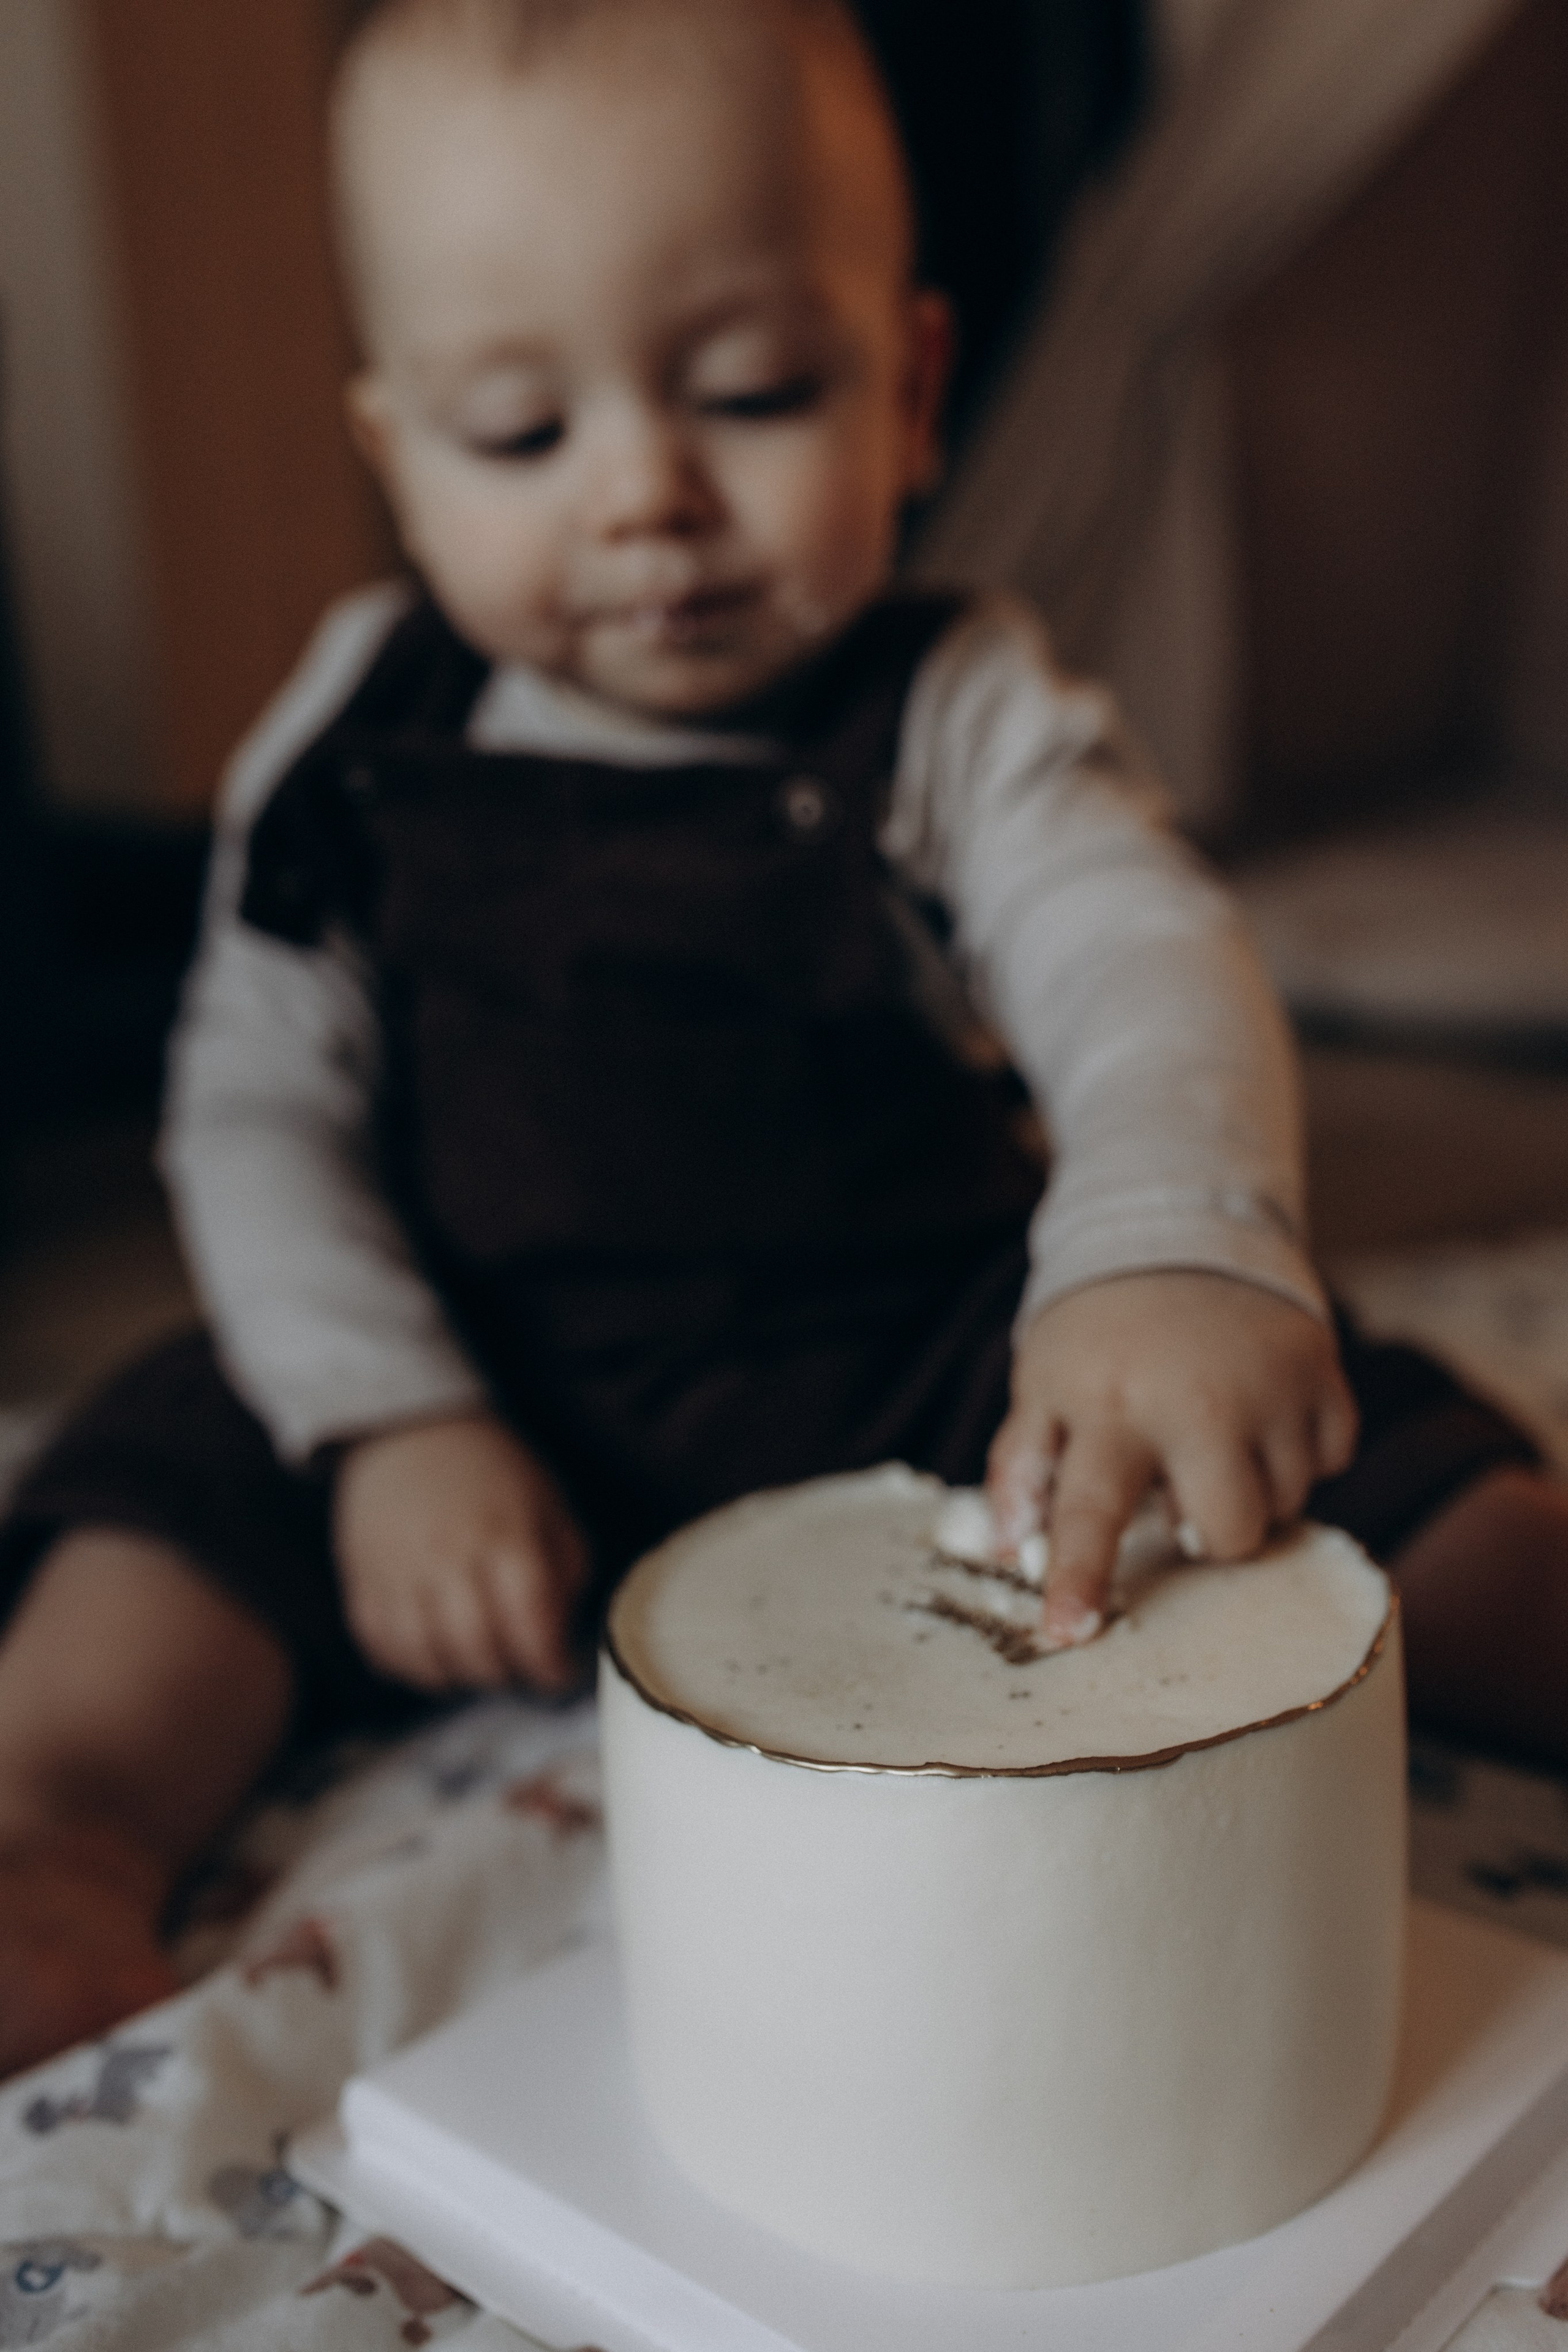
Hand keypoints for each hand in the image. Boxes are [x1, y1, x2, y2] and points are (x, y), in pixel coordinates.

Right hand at [332, 1412, 590, 1692]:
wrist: (409, 1432)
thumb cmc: (491, 1473)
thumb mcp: (548, 1504)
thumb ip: (564, 1568)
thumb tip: (563, 1635)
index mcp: (504, 1533)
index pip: (529, 1618)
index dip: (549, 1662)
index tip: (559, 1673)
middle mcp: (448, 1554)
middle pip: (476, 1647)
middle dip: (506, 1674)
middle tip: (519, 1669)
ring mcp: (398, 1570)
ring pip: (425, 1656)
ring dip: (457, 1677)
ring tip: (477, 1664)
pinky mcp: (361, 1580)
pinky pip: (381, 1646)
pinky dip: (410, 1665)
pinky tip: (433, 1654)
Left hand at [988, 1272, 1357, 1648]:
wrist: (1177, 1233)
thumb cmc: (1101, 1331)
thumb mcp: (1043, 1383)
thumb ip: (1023, 1465)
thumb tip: (1010, 1553)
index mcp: (1109, 1405)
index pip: (1088, 1510)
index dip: (1079, 1577)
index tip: (1068, 1634)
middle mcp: (1196, 1400)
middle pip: (1225, 1534)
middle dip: (1205, 1533)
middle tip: (1181, 1489)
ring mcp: (1270, 1385)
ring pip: (1287, 1504)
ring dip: (1253, 1489)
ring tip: (1214, 1436)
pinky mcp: (1323, 1369)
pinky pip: (1333, 1459)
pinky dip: (1302, 1450)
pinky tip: (1260, 1412)